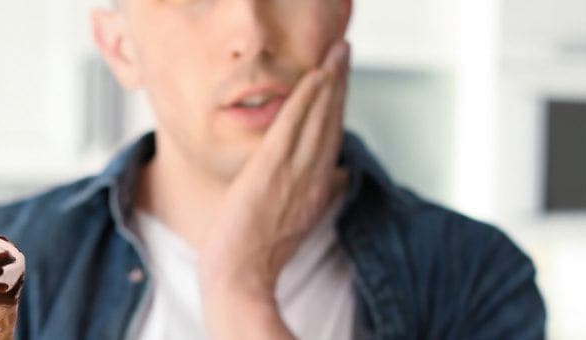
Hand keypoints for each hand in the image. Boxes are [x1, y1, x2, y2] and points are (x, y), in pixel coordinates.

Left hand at [198, 40, 351, 338]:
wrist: (242, 277)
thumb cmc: (262, 253)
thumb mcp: (300, 221)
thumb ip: (320, 194)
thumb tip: (340, 177)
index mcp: (320, 189)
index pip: (331, 136)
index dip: (338, 104)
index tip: (340, 77)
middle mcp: (314, 178)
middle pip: (331, 121)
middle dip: (339, 83)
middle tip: (343, 51)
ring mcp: (295, 174)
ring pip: (317, 118)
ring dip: (327, 81)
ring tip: (334, 54)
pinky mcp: (272, 171)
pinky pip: (292, 126)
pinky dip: (305, 100)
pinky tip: (312, 78)